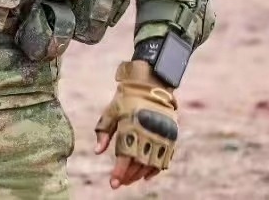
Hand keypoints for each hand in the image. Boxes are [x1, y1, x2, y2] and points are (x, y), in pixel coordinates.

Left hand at [94, 61, 179, 189]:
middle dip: (128, 176)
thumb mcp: (111, 112)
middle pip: (138, 164)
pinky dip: (155, 170)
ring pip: (152, 164)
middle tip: (119, 182)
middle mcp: (148, 134)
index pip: (125, 157)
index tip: (113, 184)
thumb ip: (103, 132)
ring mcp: (161, 136)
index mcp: (131, 127)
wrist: (150, 84)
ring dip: (140, 175)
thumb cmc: (125, 99)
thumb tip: (97, 152)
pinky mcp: (171, 137)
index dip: (119, 172)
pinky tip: (146, 175)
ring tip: (130, 179)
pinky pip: (165, 160)